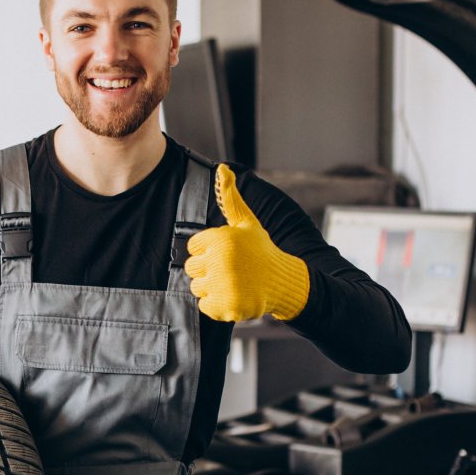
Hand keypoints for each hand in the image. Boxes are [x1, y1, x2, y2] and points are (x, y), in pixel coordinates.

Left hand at [184, 164, 309, 321]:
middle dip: (208, 269)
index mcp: (221, 239)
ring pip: (196, 287)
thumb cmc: (261, 250)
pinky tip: (234, 295)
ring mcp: (223, 285)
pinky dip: (217, 304)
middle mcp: (221, 261)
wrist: (284, 281)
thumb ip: (230, 198)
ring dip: (212, 287)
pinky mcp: (226, 306)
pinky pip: (204, 306)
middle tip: (231, 269)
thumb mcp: (246, 223)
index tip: (227, 253)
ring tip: (233, 282)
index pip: (192, 247)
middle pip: (191, 268)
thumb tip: (222, 168)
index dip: (208, 251)